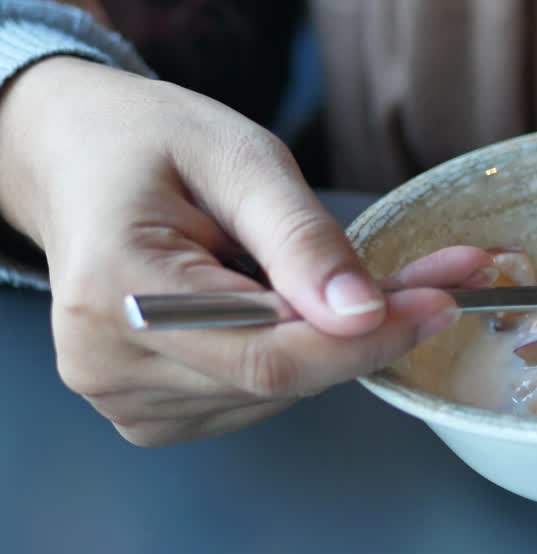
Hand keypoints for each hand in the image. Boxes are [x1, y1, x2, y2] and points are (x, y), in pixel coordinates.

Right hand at [0, 57, 493, 444]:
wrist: (78, 159)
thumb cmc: (151, 143)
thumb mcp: (241, 159)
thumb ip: (302, 239)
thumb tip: (362, 314)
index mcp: (118, 292)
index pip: (268, 357)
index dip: (368, 340)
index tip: (441, 303)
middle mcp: (108, 362)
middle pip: (278, 380)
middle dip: (367, 332)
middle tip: (432, 280)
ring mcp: (122, 396)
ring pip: (275, 394)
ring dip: (332, 342)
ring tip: (335, 279)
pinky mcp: (147, 409)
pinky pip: (253, 397)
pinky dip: (296, 354)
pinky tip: (285, 304)